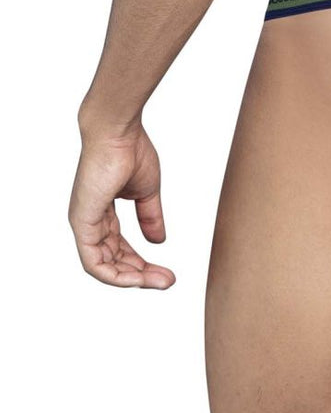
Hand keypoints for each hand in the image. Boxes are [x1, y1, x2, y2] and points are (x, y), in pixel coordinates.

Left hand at [69, 119, 175, 288]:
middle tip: (167, 281)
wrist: (118, 131)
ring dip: (132, 278)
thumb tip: (158, 241)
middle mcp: (90, 220)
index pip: (119, 247)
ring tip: (160, 281)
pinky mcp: (82, 223)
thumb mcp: (146, 191)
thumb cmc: (130, 150)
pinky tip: (137, 279)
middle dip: (140, 274)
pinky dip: (115, 275)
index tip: (166, 272)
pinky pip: (93, 262)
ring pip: (103, 266)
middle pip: (113, 259)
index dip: (141, 262)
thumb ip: (150, 217)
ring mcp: (84, 223)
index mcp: (103, 211)